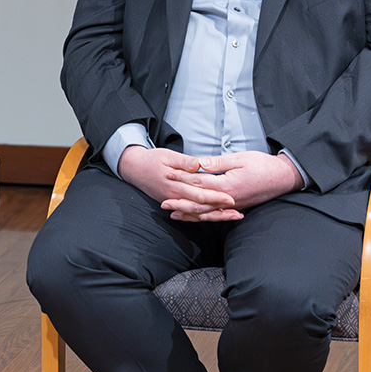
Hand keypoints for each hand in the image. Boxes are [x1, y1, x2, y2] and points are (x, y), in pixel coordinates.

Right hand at [116, 145, 240, 220]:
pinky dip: (203, 216)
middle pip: (200, 207)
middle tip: (237, 212)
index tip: (230, 198)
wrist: (133, 169)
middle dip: (219, 210)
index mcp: (174, 184)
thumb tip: (199, 165)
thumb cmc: (152, 159)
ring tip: (231, 216)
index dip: (215, 197)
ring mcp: (173, 202)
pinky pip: (189, 213)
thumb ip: (185, 162)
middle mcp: (174, 196)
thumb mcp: (168, 155)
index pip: (198, 193)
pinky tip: (215, 216)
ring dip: (214, 216)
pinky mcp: (172, 203)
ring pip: (196, 213)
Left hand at [164, 151, 303, 221]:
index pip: (199, 183)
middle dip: (180, 202)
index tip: (168, 174)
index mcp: (228, 185)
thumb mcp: (240, 158)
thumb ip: (218, 163)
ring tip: (172, 213)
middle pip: (199, 203)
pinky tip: (193, 217)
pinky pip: (216, 215)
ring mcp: (232, 206)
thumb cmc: (262, 165)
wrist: (283, 178)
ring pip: (206, 213)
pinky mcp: (236, 208)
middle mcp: (229, 199)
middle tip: (163, 202)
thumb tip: (199, 164)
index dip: (182, 179)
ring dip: (188, 213)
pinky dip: (203, 217)